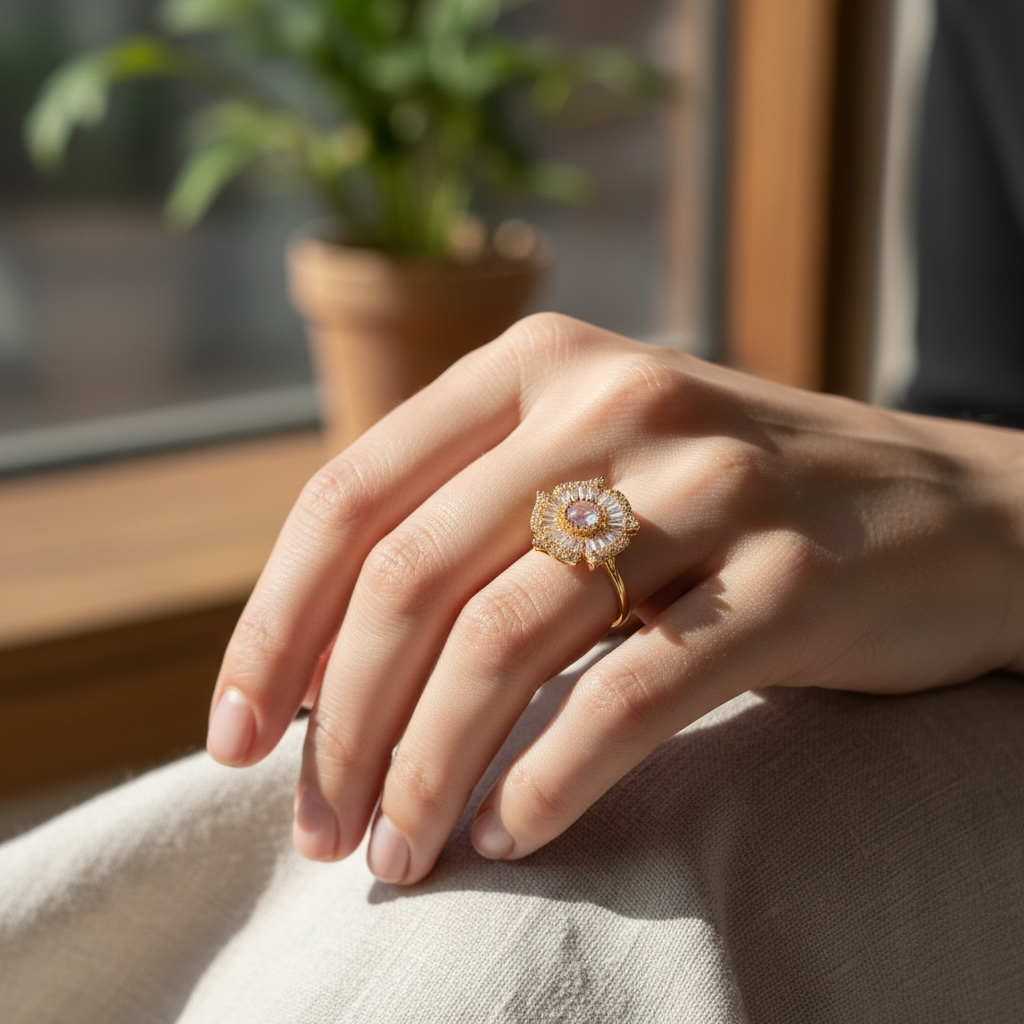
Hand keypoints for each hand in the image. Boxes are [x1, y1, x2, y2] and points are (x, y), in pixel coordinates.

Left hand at [207, 314, 1023, 883]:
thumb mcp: (589, 469)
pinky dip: (549, 778)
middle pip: (412, 578)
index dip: (272, 624)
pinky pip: (629, 695)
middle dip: (340, 721)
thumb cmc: (729, 505)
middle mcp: (611, 399)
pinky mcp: (788, 577)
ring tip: (399, 849)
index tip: (238, 736)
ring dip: (428, 765)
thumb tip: (318, 664)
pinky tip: (508, 831)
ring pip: (507, 641)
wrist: (943, 510)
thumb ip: (470, 524)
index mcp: (536, 363)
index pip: (350, 495)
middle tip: (320, 827)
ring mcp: (707, 482)